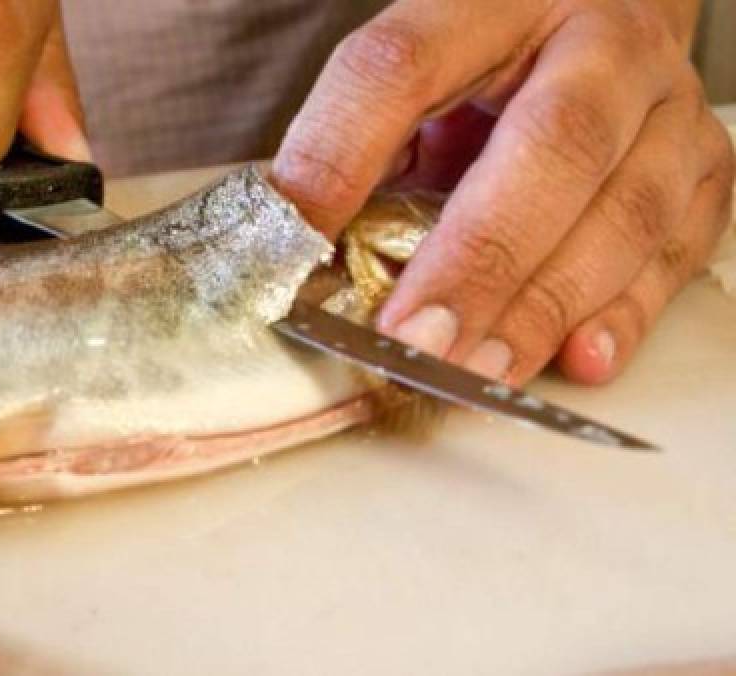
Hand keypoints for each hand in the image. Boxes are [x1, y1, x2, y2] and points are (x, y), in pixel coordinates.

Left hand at [273, 0, 732, 385]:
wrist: (603, 27)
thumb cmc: (488, 65)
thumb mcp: (413, 76)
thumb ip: (356, 143)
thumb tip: (290, 248)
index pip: (405, 64)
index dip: (343, 152)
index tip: (294, 238)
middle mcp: (602, 42)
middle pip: (553, 144)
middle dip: (480, 257)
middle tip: (415, 339)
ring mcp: (666, 108)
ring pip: (628, 211)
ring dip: (544, 305)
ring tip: (473, 372)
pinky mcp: (705, 172)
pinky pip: (677, 251)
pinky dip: (626, 314)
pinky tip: (578, 360)